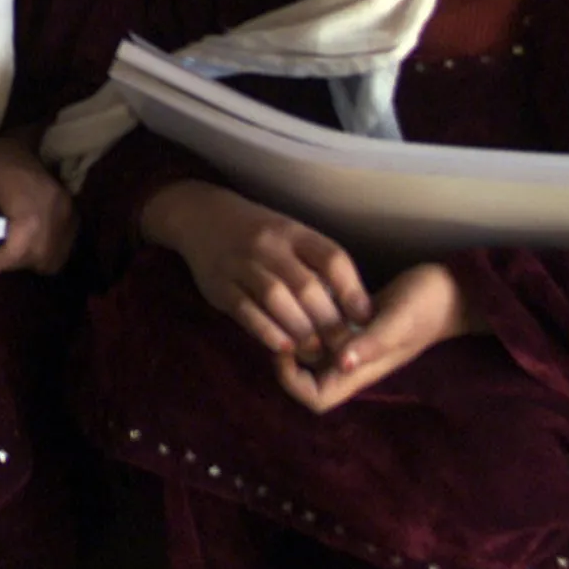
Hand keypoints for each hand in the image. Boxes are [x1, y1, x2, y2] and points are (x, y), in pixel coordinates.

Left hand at [0, 137, 75, 276]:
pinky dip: (41, 259)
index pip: (26, 230)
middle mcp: (56, 206)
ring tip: (8, 251)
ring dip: (26, 262)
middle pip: (36, 252)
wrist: (31, 149)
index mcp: (30, 190)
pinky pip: (58, 257)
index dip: (8, 255)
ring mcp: (69, 216)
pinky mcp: (74, 224)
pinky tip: (26, 248)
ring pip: (48, 258)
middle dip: (10, 261)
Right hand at [140, 180, 370, 360]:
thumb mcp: (290, 236)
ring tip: (314, 351)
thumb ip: (315, 266)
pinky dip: (266, 331)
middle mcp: (269, 245)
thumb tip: (350, 311)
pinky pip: (245, 310)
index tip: (366, 318)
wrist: (202, 216)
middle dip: (328, 321)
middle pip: (306, 285)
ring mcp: (241, 264)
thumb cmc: (259, 235)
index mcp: (294, 233)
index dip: (353, 291)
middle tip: (342, 348)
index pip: (332, 258)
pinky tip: (283, 347)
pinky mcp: (219, 285)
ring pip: (276, 298)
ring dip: (300, 329)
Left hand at [273, 262, 476, 413]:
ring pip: (310, 351)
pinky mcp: (353, 324)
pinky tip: (307, 292)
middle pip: (305, 377)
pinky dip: (309, 317)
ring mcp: (351, 345)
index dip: (292, 381)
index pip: (315, 398)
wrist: (451, 289)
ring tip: (289, 303)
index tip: (286, 348)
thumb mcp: (399, 322)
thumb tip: (342, 362)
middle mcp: (350, 363)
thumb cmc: (427, 306)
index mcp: (359, 372)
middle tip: (279, 319)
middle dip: (288, 353)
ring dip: (296, 331)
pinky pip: (321, 330)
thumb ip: (372, 343)